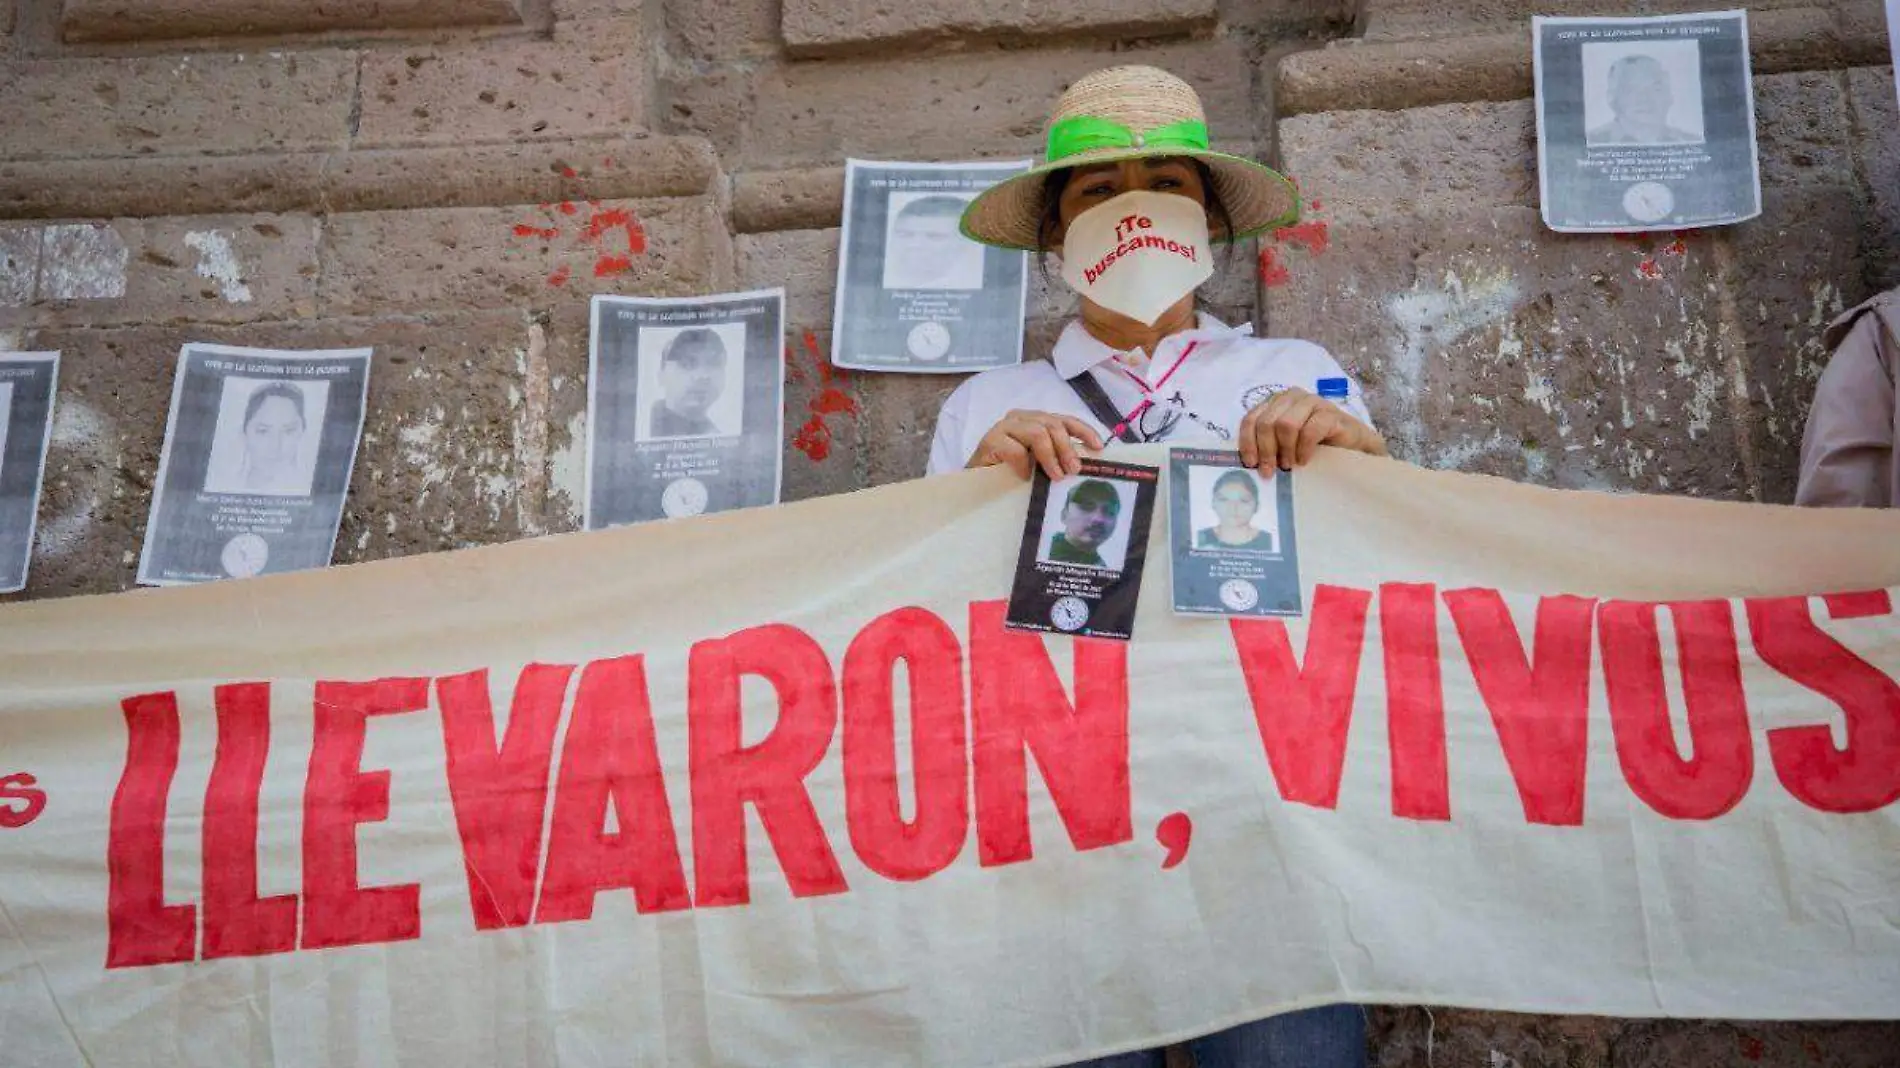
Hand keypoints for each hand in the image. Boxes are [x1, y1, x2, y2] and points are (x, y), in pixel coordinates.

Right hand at [968, 410, 1105, 479]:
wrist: (976, 484)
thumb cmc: (1011, 473)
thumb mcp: (1039, 463)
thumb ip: (1056, 456)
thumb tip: (1083, 465)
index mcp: (1036, 420)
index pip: (1064, 419)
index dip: (1083, 431)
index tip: (1098, 446)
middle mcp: (1021, 418)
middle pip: (1052, 424)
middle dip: (1067, 448)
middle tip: (1073, 470)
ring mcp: (1004, 427)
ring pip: (1037, 433)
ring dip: (1050, 456)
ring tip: (1055, 476)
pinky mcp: (990, 441)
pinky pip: (1015, 450)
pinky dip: (1024, 465)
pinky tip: (1025, 477)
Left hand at [1237, 387, 1386, 473]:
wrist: (1352, 447)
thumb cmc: (1315, 446)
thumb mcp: (1284, 445)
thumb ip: (1267, 444)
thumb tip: (1249, 462)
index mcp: (1275, 403)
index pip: (1251, 419)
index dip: (1248, 443)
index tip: (1251, 464)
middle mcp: (1291, 397)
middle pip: (1266, 423)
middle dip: (1266, 450)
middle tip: (1270, 471)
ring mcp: (1312, 402)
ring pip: (1285, 424)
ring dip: (1285, 449)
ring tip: (1290, 465)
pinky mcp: (1330, 413)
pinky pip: (1310, 430)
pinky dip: (1304, 449)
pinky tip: (1305, 460)